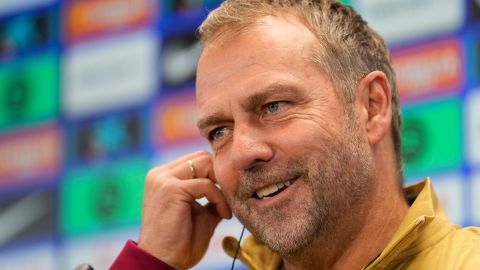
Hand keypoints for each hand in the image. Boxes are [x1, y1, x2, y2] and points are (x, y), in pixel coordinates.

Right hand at [138, 151, 231, 268]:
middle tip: (228, 198)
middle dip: (220, 176)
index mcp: (163, 178)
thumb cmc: (179, 243)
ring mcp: (163, 180)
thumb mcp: (200, 214)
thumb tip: (229, 188)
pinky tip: (223, 215)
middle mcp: (160, 174)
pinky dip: (220, 199)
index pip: (196, 160)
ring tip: (225, 208)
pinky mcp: (171, 189)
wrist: (161, 262)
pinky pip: (207, 185)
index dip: (215, 174)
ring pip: (205, 164)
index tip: (226, 194)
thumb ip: (211, 198)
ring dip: (221, 185)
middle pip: (201, 157)